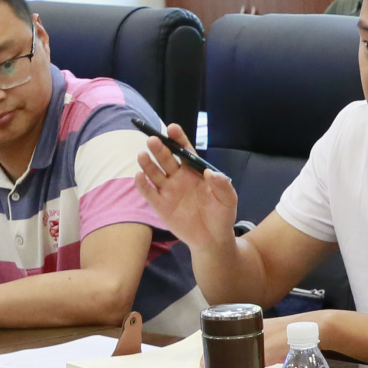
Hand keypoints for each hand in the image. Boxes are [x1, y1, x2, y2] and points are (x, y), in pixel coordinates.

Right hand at [133, 122, 240, 250]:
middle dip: (160, 148)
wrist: (212, 239)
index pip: (184, 151)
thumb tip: (210, 173)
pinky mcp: (160, 205)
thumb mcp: (228, 200)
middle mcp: (178, 177)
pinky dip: (143, 184)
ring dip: (148, 163)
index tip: (172, 128)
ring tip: (143, 154)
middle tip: (154, 140)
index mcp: (194, 171)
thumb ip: (222, 185)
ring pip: (154, 173)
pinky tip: (139, 176)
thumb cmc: (221, 216)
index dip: (178, 139)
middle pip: (166, 159)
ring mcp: (168, 190)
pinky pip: (149, 193)